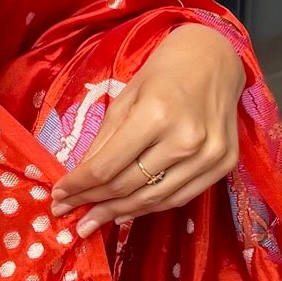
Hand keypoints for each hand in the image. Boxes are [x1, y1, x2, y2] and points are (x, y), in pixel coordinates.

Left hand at [49, 23, 244, 238]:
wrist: (216, 59)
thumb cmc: (164, 72)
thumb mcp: (125, 98)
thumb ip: (103, 141)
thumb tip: (79, 178)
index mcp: (155, 115)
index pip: (107, 167)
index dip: (78, 186)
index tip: (58, 196)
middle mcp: (185, 140)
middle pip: (127, 186)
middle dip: (92, 202)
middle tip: (68, 213)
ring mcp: (208, 156)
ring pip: (152, 199)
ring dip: (117, 213)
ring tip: (92, 221)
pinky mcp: (223, 165)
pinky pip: (178, 197)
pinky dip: (149, 207)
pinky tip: (126, 212)